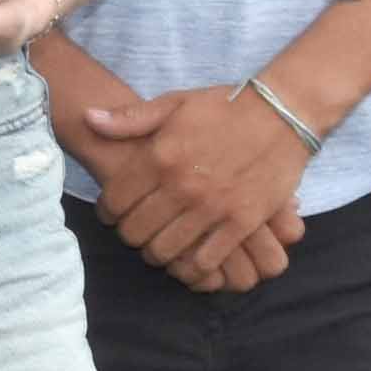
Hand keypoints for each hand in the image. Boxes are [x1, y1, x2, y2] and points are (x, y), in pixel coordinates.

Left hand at [73, 76, 308, 291]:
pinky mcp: (241, 223)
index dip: (108, 212)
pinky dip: (192, 268)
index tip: (114, 213)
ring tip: (160, 246)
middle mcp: (181, 185)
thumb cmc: (225, 106)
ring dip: (157, 254)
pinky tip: (190, 259)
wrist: (282, 112)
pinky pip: (205, 261)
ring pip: (165, 251)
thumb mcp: (174, 103)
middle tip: (137, 231)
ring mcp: (212, 207)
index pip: (115, 201)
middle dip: (130, 235)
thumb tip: (88, 118)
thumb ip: (130, 119)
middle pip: (135, 232)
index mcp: (160, 156)